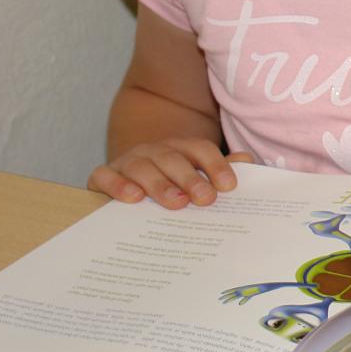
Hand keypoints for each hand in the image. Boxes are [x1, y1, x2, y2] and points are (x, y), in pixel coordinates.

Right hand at [89, 140, 252, 208]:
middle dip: (191, 179)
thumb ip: (219, 170)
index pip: (201, 150)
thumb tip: (247, 161)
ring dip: (159, 185)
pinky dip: (117, 184)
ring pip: (142, 168)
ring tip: (175, 203)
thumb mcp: (195, 176)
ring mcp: (128, 162)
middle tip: (206, 199)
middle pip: (173, 160)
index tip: (229, 186)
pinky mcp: (103, 175)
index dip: (216, 165)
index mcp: (181, 149)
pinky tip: (132, 198)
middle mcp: (154, 151)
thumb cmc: (170, 184)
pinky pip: (105, 176)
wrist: (126, 183)